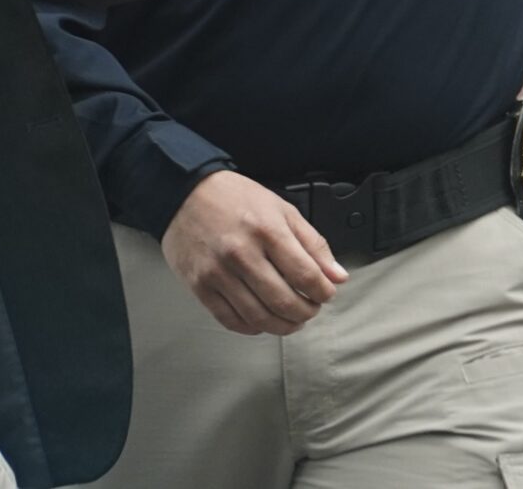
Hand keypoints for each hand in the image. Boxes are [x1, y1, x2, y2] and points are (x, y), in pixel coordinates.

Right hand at [162, 171, 349, 336]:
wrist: (185, 194)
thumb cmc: (237, 199)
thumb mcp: (283, 210)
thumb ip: (313, 244)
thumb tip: (337, 276)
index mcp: (268, 231)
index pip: (306, 275)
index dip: (323, 292)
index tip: (327, 294)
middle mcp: (242, 254)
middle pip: (283, 301)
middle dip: (306, 313)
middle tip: (311, 309)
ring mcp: (218, 273)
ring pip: (258, 317)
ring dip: (282, 326)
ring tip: (292, 320)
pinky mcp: (199, 287)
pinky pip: (230, 320)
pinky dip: (252, 328)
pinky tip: (263, 322)